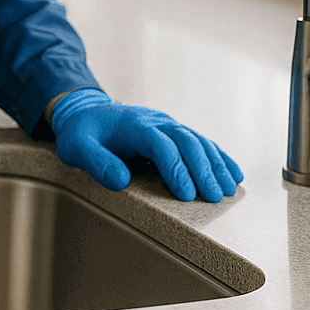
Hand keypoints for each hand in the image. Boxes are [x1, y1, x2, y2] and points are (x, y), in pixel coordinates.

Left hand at [49, 89, 241, 201]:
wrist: (84, 111)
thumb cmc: (80, 134)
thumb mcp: (76, 148)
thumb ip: (96, 162)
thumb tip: (120, 181)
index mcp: (132, 124)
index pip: (160, 145)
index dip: (176, 169)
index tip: (187, 195)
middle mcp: (155, 121)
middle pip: (186, 141)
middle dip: (203, 170)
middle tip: (215, 198)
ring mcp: (167, 124)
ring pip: (198, 141)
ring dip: (215, 165)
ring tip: (229, 191)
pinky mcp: (173, 131)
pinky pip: (201, 142)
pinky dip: (219, 157)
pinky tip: (234, 174)